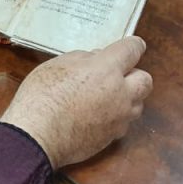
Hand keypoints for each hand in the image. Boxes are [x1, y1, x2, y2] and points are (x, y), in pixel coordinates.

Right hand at [1, 37, 152, 169]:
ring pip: (138, 104)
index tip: (130, 46)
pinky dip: (115, 117)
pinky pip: (123, 122)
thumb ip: (82, 59)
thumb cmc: (41, 96)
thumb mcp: (56, 65)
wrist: (37, 135)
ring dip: (127, 97)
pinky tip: (95, 116)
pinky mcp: (112, 137)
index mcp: (106, 69)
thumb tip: (96, 59)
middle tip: (114, 75)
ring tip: (104, 97)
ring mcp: (119, 118)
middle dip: (133, 74)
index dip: (132, 45)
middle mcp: (120, 93)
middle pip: (145, 79)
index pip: (132, 49)